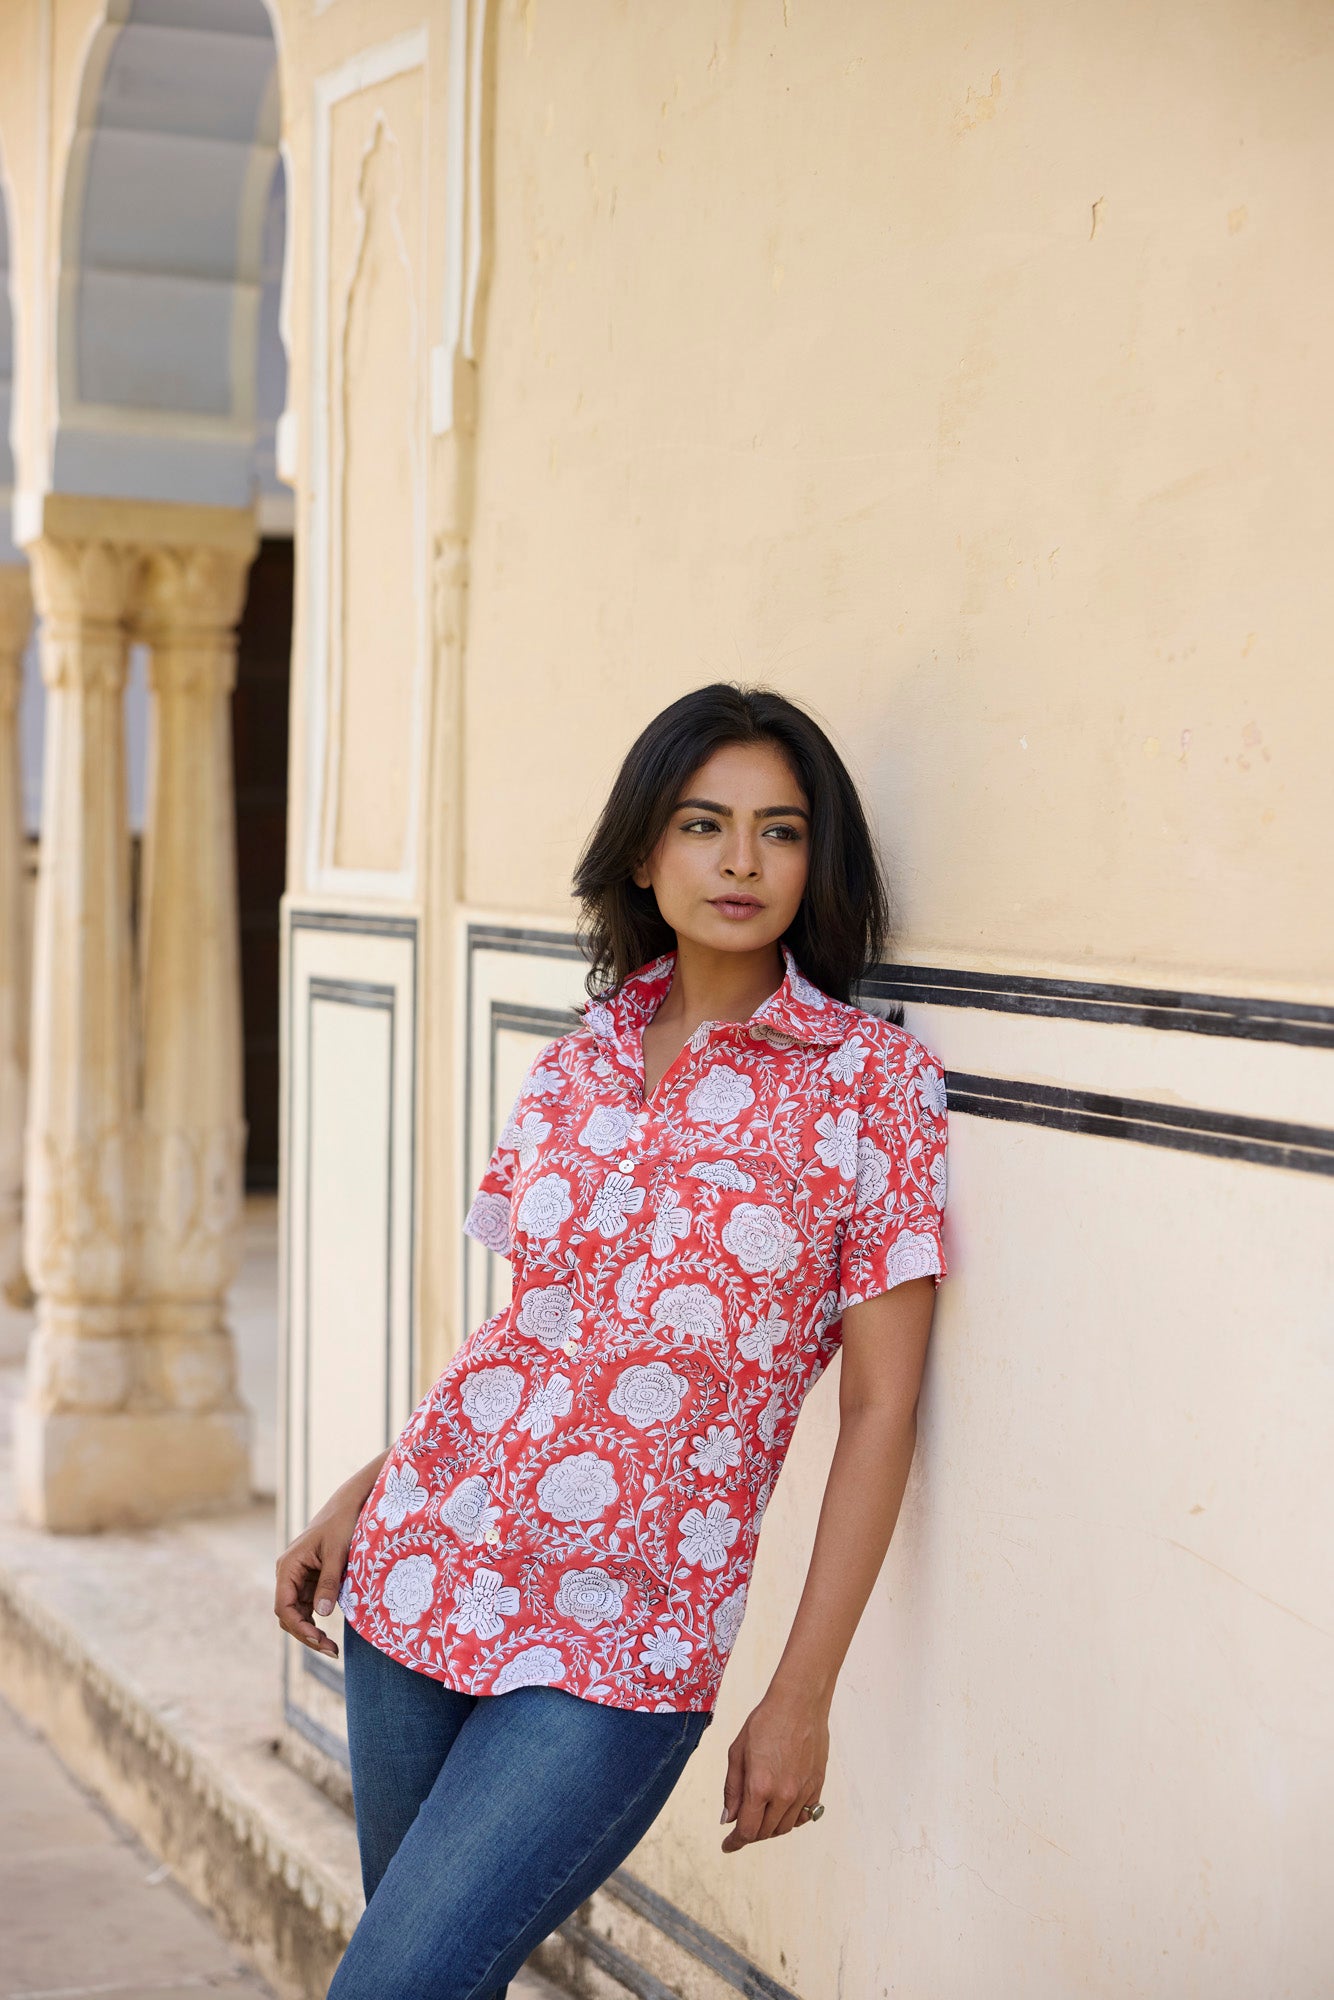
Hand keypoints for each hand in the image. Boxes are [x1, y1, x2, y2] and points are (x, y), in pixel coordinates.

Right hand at [273, 1484, 367, 1659]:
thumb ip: (329, 1582)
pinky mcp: (310, 1580)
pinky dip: (316, 1621)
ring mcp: (298, 1578)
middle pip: (289, 1614)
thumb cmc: (342, 1523)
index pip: (284, 1606)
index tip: (318, 1639)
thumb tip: (321, 1615)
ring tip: (332, 1649)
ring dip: (311, 1632)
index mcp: (288, 1565)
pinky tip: (329, 1635)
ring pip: (298, 1614)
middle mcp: (288, 1574)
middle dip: (306, 1634)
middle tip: (330, 1650)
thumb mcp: (338, 1552)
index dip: (298, 1627)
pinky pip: (308, 1607)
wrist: (349, 1504)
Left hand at [719, 1690, 828, 1851]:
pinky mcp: (817, 1786)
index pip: (747, 1831)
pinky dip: (791, 1819)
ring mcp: (803, 1792)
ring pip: (785, 1827)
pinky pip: (804, 1816)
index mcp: (760, 1786)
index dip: (735, 1842)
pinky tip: (781, 1808)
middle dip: (750, 1833)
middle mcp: (784, 1795)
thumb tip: (728, 1819)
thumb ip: (732, 1789)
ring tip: (760, 1815)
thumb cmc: (764, 1722)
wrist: (799, 1703)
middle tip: (741, 1824)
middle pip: (765, 1833)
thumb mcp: (737, 1752)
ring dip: (770, 1828)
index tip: (728, 1845)